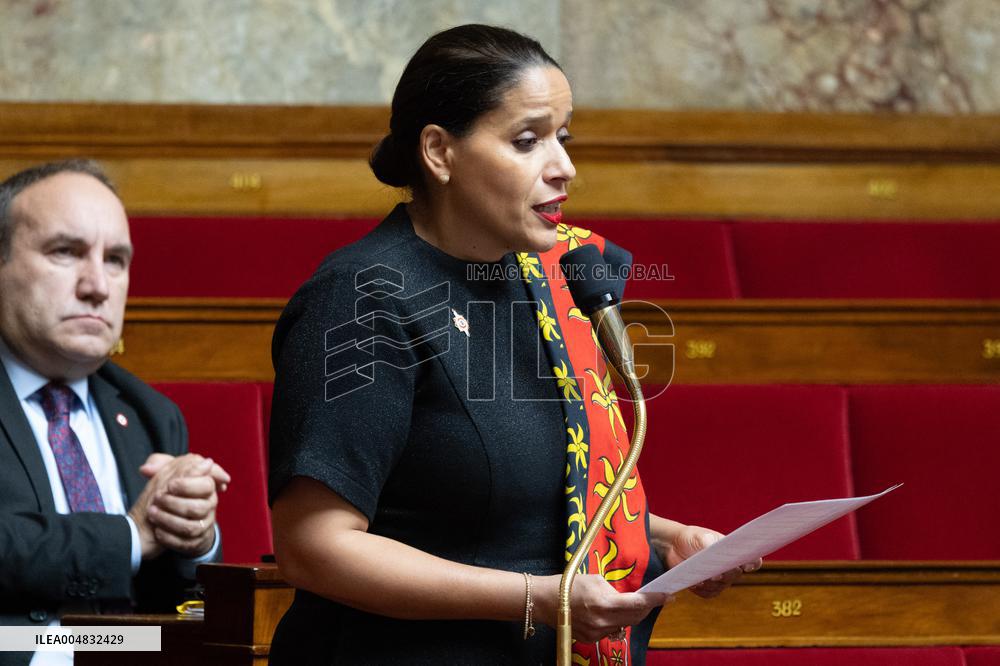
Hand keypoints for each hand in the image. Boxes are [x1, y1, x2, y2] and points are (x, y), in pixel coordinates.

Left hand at [129, 454, 230, 557]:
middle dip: (175, 503)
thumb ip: (157, 465)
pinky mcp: (195, 542)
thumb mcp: (164, 475)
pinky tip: (157, 531)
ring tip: (153, 514)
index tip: (170, 485)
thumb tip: (147, 468)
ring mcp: (203, 525)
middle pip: (200, 507)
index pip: (207, 485)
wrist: (165, 522)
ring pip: (192, 527)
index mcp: (206, 487)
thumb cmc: (168, 493)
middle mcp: (208, 506)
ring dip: (169, 520)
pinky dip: (168, 537)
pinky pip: (185, 543)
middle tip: (157, 499)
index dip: (188, 485)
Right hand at [533, 574, 671, 642]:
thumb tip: (631, 597)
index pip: (638, 604)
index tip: (668, 595)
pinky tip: (612, 612)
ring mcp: (597, 633)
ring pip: (625, 625)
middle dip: (647, 607)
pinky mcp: (591, 639)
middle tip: (654, 598)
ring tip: (633, 604)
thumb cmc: (570, 585)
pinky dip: (617, 621)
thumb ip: (616, 591)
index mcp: (605, 603)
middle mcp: (603, 621)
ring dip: (632, 615)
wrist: (546, 601)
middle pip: (635, 617)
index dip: (655, 599)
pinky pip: (612, 630)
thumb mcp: (596, 580)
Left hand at [658, 524, 761, 598]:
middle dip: (726, 574)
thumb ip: (709, 544)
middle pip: (735, 575)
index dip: (753, 563)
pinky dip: (701, 590)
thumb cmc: (692, 538)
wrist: (675, 546)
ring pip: (721, 586)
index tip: (746, 565)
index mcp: (734, 551)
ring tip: (699, 577)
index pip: (752, 559)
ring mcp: (721, 579)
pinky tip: (694, 583)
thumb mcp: (699, 537)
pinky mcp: (708, 588)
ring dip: (711, 583)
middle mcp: (731, 567)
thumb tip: (715, 557)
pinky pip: (708, 593)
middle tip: (716, 573)